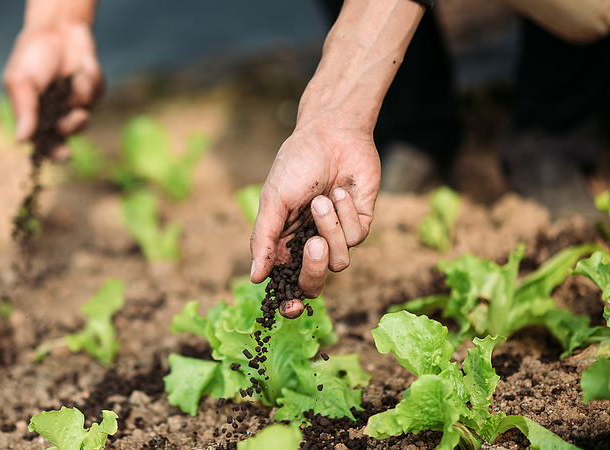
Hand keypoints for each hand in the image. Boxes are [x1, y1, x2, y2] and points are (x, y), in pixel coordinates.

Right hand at [2, 20, 101, 152]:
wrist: (55, 28)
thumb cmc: (31, 55)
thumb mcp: (20, 81)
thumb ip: (24, 111)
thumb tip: (20, 141)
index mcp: (35, 116)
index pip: (44, 143)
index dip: (55, 152)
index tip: (65, 154)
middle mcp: (55, 114)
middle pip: (68, 135)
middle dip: (74, 127)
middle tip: (78, 116)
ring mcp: (75, 104)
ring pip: (86, 115)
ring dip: (84, 95)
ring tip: (77, 79)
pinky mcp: (92, 91)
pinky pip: (98, 94)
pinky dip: (93, 77)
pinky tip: (85, 63)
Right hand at [249, 0, 422, 318]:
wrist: (333, 135)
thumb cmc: (297, 164)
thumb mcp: (273, 201)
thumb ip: (264, 240)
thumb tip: (254, 277)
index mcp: (284, 243)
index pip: (287, 284)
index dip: (290, 302)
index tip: (292, 307)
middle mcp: (311, 243)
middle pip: (315, 282)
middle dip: (315, 267)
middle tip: (314, 242)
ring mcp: (337, 235)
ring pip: (339, 261)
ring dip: (330, 227)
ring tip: (323, 197)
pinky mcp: (360, 223)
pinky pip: (356, 236)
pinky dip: (346, 213)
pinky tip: (341, 190)